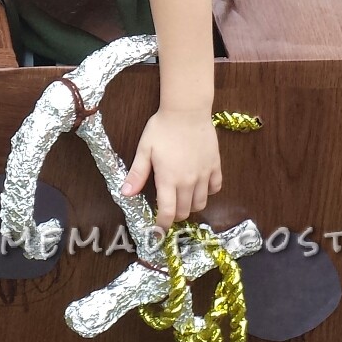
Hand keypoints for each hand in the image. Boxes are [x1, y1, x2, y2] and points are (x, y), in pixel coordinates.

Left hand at [120, 109, 221, 232]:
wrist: (187, 111)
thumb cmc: (162, 128)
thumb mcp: (144, 150)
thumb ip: (137, 174)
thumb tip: (126, 194)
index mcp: (168, 179)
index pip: (167, 213)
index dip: (162, 226)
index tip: (158, 230)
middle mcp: (188, 181)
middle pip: (184, 211)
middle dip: (173, 215)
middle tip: (167, 208)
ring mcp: (203, 175)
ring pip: (200, 203)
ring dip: (190, 206)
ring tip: (182, 198)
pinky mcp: (215, 166)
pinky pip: (215, 188)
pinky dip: (208, 192)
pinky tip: (199, 185)